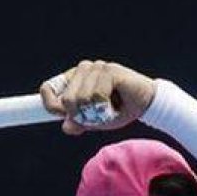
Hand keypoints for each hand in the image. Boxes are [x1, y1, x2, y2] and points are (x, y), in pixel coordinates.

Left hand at [39, 60, 155, 134]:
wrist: (146, 104)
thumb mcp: (97, 120)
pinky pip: (97, 95)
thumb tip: (66, 127)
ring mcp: (96, 68)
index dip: (50, 104)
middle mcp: (83, 70)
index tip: (60, 114)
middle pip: (66, 99)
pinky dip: (106, 107)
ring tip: (110, 108)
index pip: (49, 88)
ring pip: (81, 98)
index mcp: (75, 79)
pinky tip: (117, 103)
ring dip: (97, 112)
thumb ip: (80, 122)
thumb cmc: (121, 109)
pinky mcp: (109, 70)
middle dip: (82, 115)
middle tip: (98, 116)